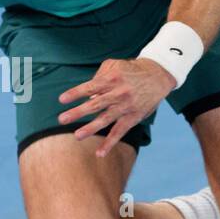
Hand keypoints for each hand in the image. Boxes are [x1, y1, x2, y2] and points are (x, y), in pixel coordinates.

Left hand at [57, 58, 176, 156]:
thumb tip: (87, 96)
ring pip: (106, 119)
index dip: (75, 93)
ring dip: (90, 128)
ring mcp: (126, 107)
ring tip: (77, 136)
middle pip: (95, 105)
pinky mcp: (133, 117)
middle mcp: (118, 93)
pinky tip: (99, 153)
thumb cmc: (130, 70)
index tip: (61, 100)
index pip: (90, 87)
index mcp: (111, 79)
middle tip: (62, 119)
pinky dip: (110, 143)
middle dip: (78, 112)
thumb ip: (98, 77)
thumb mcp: (114, 65)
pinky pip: (120, 132)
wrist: (157, 76)